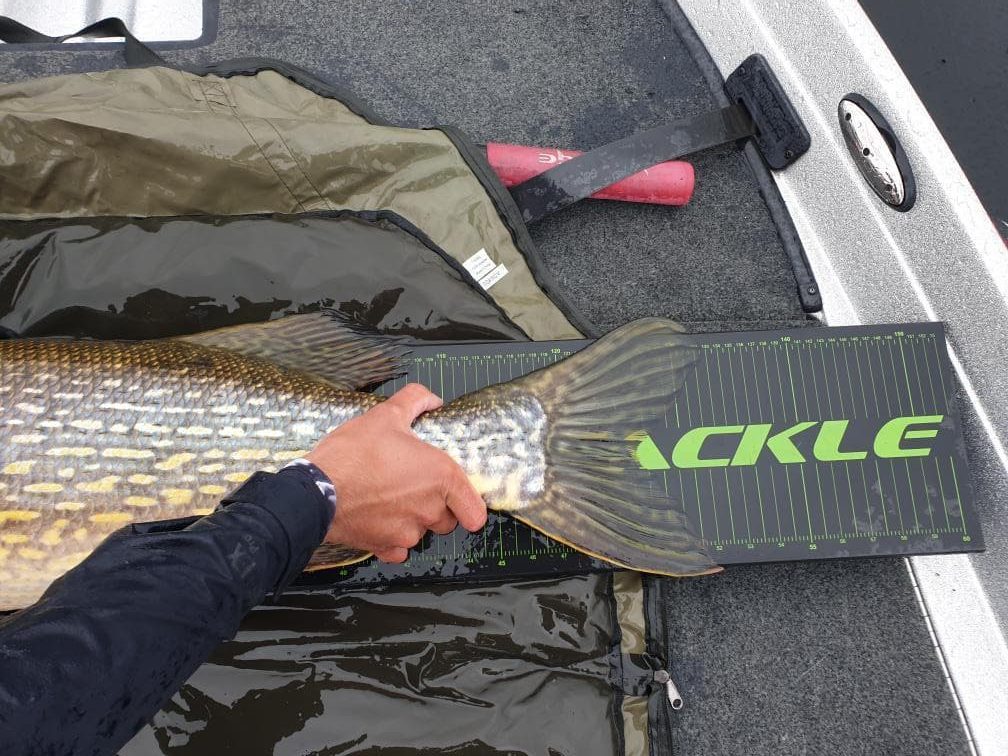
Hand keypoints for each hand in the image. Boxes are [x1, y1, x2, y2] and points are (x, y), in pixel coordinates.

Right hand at [306, 384, 486, 562]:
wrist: (315, 490)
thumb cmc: (352, 454)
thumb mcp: (385, 415)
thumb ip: (414, 401)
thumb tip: (430, 399)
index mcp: (441, 477)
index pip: (475, 511)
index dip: (469, 506)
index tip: (459, 499)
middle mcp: (430, 509)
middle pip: (447, 520)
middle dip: (436, 507)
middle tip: (412, 486)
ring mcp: (408, 532)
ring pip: (422, 533)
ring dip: (412, 520)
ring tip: (388, 497)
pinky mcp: (385, 547)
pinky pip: (399, 549)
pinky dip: (392, 537)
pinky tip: (377, 517)